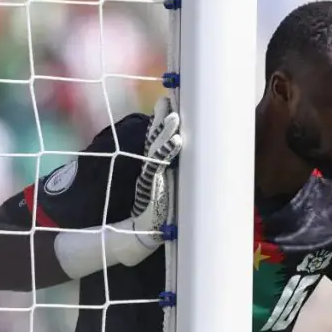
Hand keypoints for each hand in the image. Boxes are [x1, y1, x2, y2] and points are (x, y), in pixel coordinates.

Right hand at [131, 95, 182, 246]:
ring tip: (175, 116)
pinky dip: (169, 152)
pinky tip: (177, 141)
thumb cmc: (159, 210)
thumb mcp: (168, 186)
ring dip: (166, 131)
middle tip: (167, 99)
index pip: (156, 138)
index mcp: (154, 165)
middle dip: (161, 118)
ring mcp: (152, 174)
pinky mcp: (155, 184)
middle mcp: (151, 166)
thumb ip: (172, 172)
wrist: (145, 231)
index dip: (159, 120)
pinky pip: (161, 164)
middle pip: (155, 137)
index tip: (164, 101)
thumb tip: (186, 159)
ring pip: (158, 147)